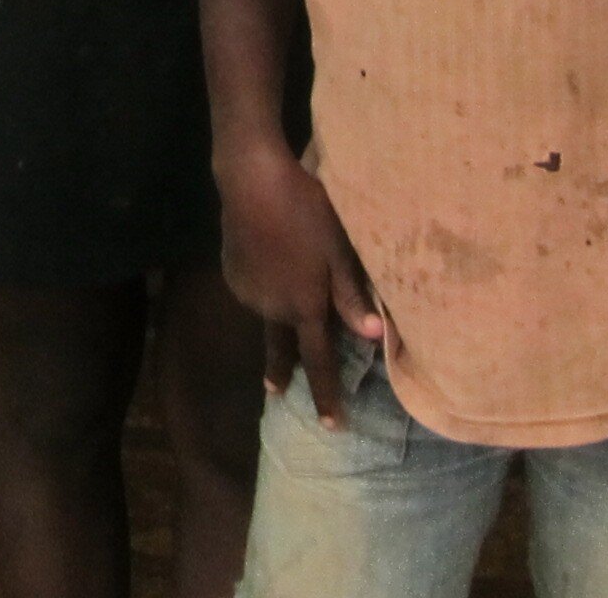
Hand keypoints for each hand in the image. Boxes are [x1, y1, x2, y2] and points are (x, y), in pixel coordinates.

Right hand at [219, 149, 384, 422]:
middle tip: (278, 391)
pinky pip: (255, 291)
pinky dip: (264, 287)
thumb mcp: (339, 250)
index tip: (330, 427)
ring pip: (269, 313)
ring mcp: (249, 293)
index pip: (318, 362)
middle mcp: (272, 309)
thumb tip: (375, 339)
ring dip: (277, 314)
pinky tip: (269, 260)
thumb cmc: (307, 211)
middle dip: (283, 371)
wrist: (252, 180)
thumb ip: (353, 296)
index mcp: (304, 307)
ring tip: (284, 285)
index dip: (325, 396)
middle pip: (283, 346)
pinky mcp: (233, 273)